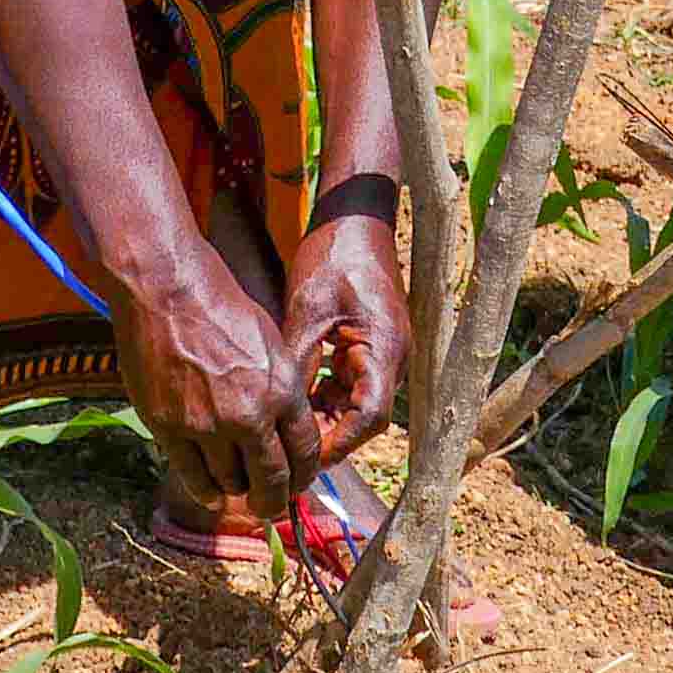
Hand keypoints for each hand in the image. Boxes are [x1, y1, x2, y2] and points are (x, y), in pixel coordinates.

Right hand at [107, 242, 330, 520]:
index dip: (303, 477)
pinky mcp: (168, 427)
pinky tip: (211, 491)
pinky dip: (205, 491)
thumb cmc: (221, 306)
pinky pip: (192, 477)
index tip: (296, 483)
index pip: (304, 455)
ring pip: (231, 483)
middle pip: (271, 481)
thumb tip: (286, 433)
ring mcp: (206, 425)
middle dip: (274, 500)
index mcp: (282, 390)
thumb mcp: (271, 344)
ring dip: (237, 491)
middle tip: (271, 505)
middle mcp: (248, 414)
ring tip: (237, 488)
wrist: (166, 288)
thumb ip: (281, 392)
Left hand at [281, 207, 411, 459]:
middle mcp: (392, 357)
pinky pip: (351, 383)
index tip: (302, 458)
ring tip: (282, 429)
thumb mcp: (309, 309)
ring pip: (355, 403)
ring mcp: (384, 351)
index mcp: (385, 350)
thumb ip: (299, 362)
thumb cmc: (335, 254)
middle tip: (284, 450)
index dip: (337, 443)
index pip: (369, 418)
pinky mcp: (370, 344)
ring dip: (323, 417)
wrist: (356, 215)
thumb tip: (280, 411)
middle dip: (327, 437)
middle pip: (364, 417)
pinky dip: (325, 394)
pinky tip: (293, 396)